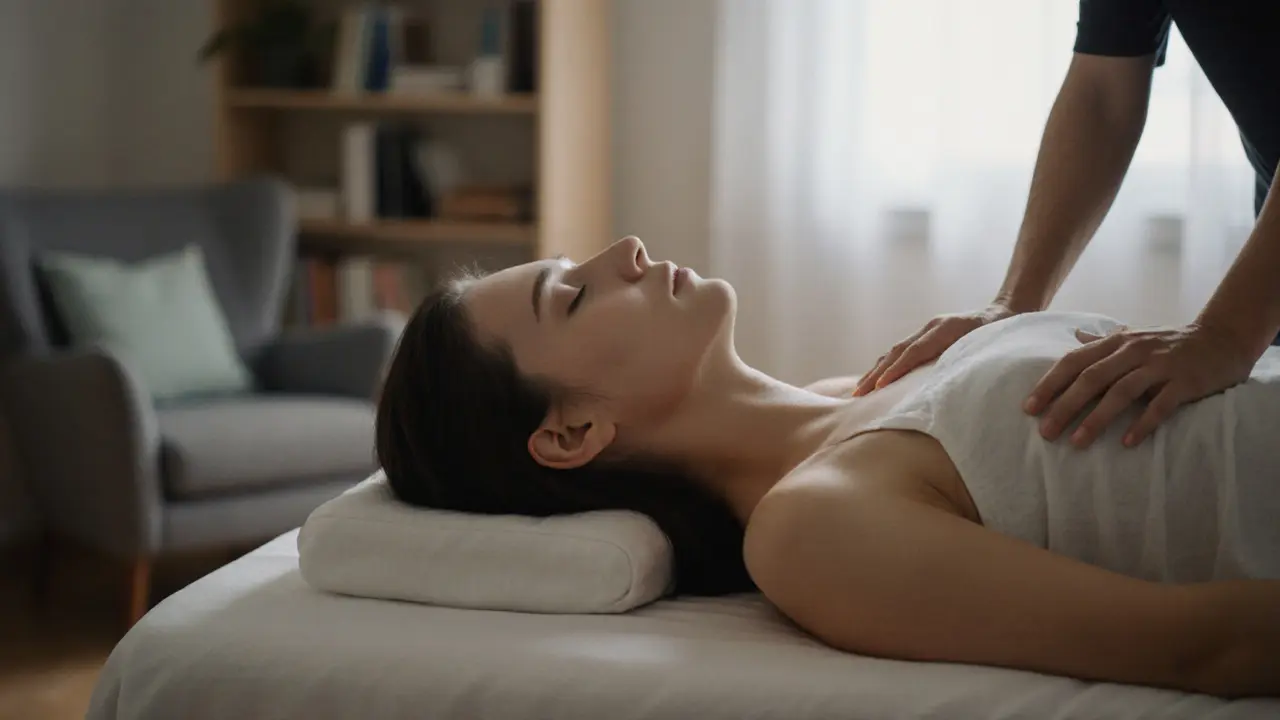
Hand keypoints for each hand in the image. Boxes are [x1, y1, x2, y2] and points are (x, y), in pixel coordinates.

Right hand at [853, 304, 1016, 395]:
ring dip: (877, 370)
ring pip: (895, 350)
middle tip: (859, 393)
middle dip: (876, 373)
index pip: (914, 351)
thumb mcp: (989, 346)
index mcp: (945, 328)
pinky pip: (902, 351)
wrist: (1005, 310)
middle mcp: (931, 326)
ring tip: (860, 389)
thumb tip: (949, 384)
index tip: (880, 386)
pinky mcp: (927, 335)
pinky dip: (887, 365)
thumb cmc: (1002, 333)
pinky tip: (877, 378)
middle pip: (897, 351)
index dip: (896, 369)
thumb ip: (968, 360)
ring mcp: (927, 329)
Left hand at [1023, 323, 1256, 448]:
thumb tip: (1073, 337)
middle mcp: (1134, 351)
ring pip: (1121, 392)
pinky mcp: (1185, 382)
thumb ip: (1103, 341)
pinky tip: (1128, 443)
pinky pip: (1161, 405)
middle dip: (1064, 406)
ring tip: (1076, 442)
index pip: (1074, 362)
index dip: (1049, 384)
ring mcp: (1160, 366)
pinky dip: (1143, 423)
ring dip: (1097, 418)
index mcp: (1117, 343)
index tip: (1028, 408)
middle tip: (1045, 432)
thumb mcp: (1134, 337)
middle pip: (1091, 379)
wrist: (1223, 337)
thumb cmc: (1170, 343)